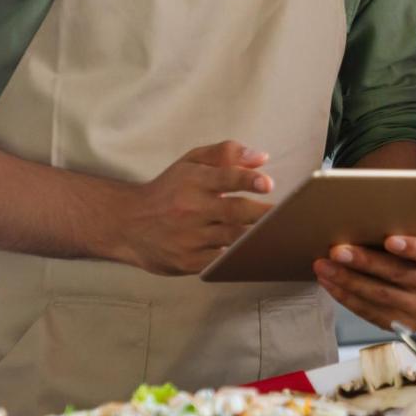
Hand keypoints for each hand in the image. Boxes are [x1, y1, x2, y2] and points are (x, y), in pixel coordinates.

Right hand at [114, 140, 272, 275]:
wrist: (127, 223)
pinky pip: (221, 261)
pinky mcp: (187, 261)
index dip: (248, 179)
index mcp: (193, 180)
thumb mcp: (190, 162)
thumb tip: (262, 158)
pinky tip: (258, 252)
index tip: (267, 184)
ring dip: (258, 237)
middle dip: (263, 214)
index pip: (225, 177)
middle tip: (288, 215)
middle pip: (234, 212)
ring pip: (232, 238)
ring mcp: (188, 237)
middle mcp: (190, 209)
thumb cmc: (168, 189)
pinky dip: (240, 257)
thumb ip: (225, 153)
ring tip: (280, 234)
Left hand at [314, 235, 415, 330]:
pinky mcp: (405, 325)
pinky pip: (371, 312)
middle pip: (400, 275)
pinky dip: (347, 297)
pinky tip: (331, 283)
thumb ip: (408, 227)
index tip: (389, 240)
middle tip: (338, 251)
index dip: (412, 248)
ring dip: (348, 280)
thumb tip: (367, 217)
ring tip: (325, 266)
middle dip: (364, 262)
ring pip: (381, 295)